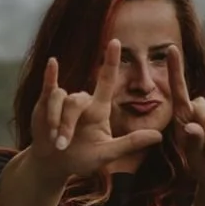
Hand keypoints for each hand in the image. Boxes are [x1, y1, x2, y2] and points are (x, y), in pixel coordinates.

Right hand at [28, 41, 162, 179]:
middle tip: (61, 145)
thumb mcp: (107, 153)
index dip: (111, 61)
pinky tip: (53, 62)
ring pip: (59, 99)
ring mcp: (63, 101)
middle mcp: (82, 102)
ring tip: (54, 143)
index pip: (106, 80)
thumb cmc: (82, 159)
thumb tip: (159, 136)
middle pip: (75, 101)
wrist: (54, 163)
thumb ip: (131, 143)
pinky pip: (49, 86)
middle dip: (67, 124)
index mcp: (98, 109)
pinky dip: (50, 75)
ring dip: (55, 120)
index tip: (116, 42)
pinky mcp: (45, 102)